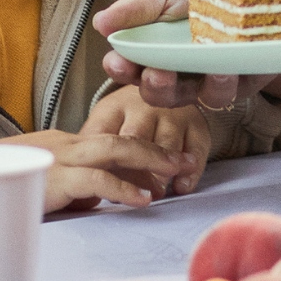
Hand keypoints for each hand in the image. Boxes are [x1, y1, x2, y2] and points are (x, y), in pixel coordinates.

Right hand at [3, 125, 181, 214]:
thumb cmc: (5, 186)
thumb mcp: (47, 183)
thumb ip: (75, 184)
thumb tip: (100, 196)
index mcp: (64, 143)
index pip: (111, 140)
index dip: (143, 148)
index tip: (170, 157)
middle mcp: (66, 144)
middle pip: (120, 138)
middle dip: (156, 148)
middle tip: (185, 159)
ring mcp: (61, 158)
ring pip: (114, 149)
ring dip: (150, 160)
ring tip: (175, 172)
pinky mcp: (56, 178)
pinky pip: (98, 179)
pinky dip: (125, 188)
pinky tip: (143, 199)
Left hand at [86, 81, 212, 195]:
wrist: (167, 88)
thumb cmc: (130, 117)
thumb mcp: (106, 124)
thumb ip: (94, 150)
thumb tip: (83, 185)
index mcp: (115, 108)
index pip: (105, 135)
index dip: (103, 162)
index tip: (102, 184)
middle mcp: (144, 108)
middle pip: (136, 138)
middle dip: (133, 169)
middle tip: (130, 193)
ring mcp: (172, 115)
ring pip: (166, 144)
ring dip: (160, 171)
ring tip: (155, 192)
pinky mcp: (197, 126)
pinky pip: (196, 149)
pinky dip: (190, 170)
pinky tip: (181, 186)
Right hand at [93, 0, 267, 114]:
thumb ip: (136, 8)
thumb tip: (101, 22)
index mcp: (148, 51)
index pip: (125, 68)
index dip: (119, 69)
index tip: (119, 62)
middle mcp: (171, 73)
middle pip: (154, 92)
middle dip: (153, 85)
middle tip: (156, 73)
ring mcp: (200, 84)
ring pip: (186, 100)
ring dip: (185, 88)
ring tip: (191, 68)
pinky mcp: (232, 87)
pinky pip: (222, 94)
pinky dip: (220, 83)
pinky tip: (222, 69)